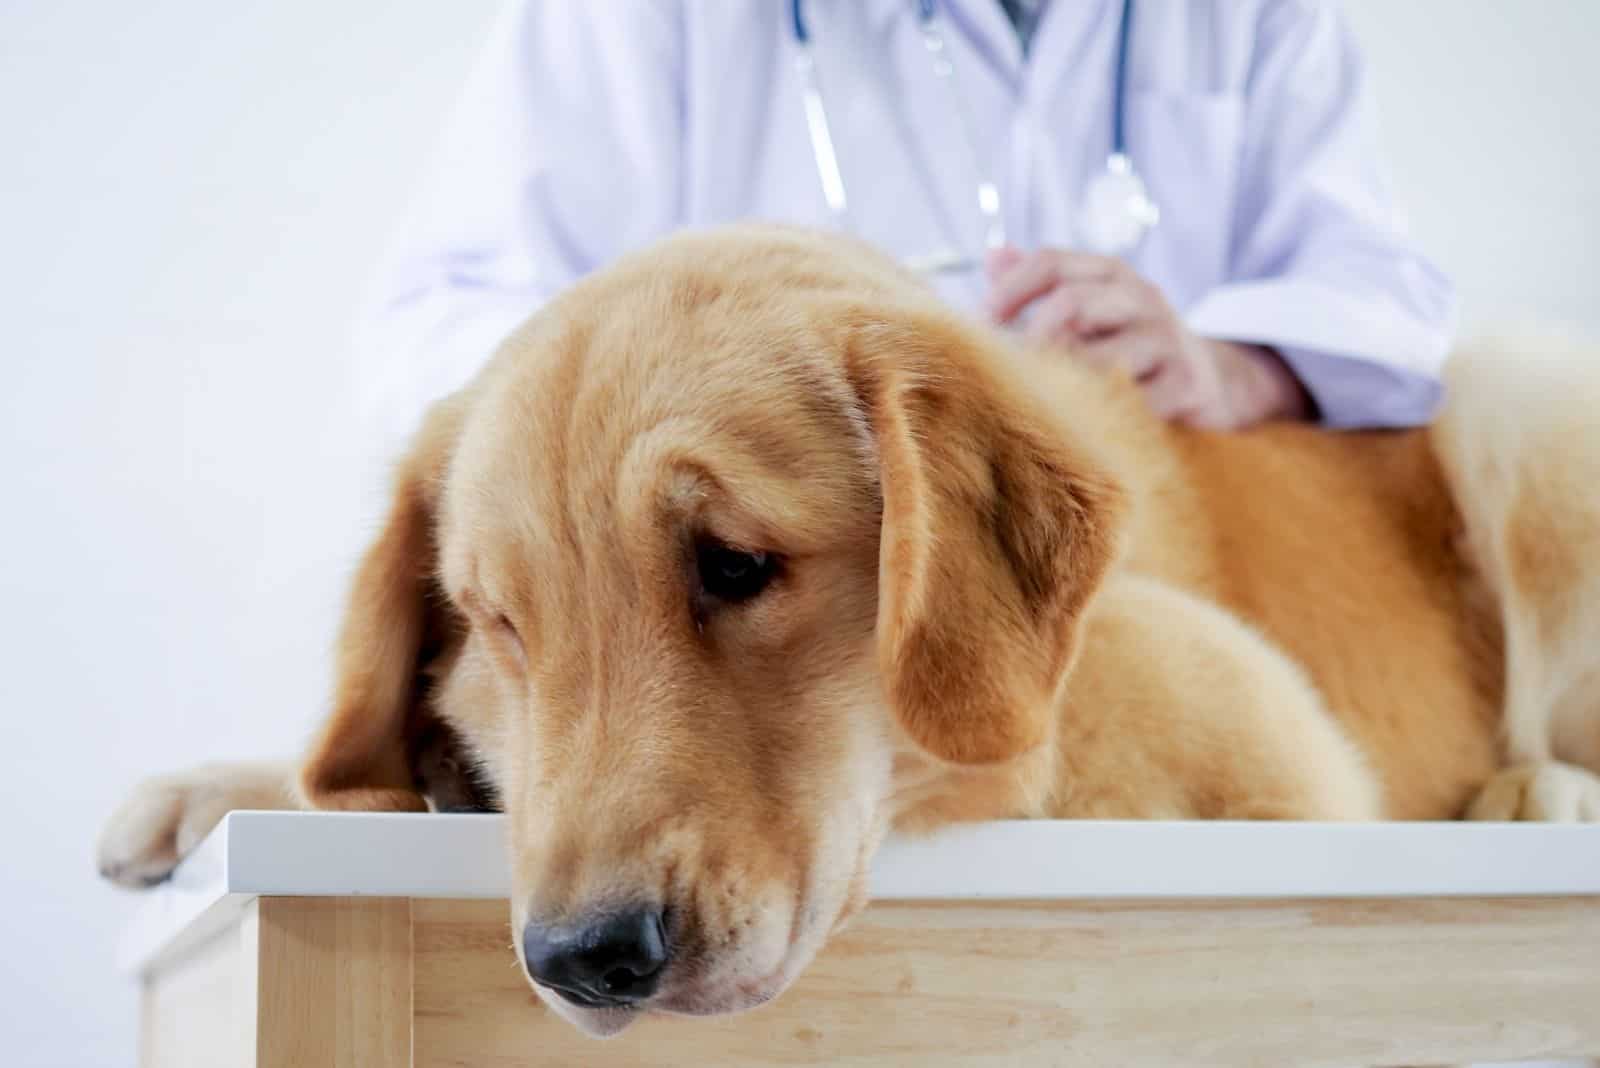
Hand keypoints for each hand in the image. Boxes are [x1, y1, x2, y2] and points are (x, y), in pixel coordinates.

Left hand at [985, 247, 1310, 428]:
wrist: (1212, 380)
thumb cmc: (1128, 344)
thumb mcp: (1092, 305)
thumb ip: (1042, 283)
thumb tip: (992, 256)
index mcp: (1110, 274)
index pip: (1050, 262)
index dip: (1008, 289)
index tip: (979, 323)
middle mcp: (1140, 297)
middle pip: (1071, 304)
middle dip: (1031, 341)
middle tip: (1008, 373)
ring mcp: (1166, 339)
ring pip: (1100, 357)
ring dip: (1062, 383)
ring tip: (1039, 402)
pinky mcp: (1186, 384)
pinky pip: (1133, 402)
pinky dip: (1100, 414)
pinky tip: (1080, 426)